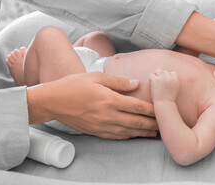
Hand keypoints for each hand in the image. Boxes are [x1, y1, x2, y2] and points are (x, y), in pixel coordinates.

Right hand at [27, 72, 157, 138]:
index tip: (160, 109)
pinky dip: (127, 136)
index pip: (135, 106)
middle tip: (163, 125)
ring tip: (153, 133)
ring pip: (126, 132)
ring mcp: (100, 125)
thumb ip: (118, 81)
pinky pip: (115, 136)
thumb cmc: (73, 85)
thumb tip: (136, 83)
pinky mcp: (94, 131)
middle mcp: (107, 115)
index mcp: (109, 99)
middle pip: (134, 122)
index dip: (150, 109)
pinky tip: (133, 135)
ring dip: (141, 133)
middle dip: (150, 124)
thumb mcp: (96, 77)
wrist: (52, 101)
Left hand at [149, 69, 179, 103]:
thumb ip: (174, 81)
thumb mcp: (175, 89)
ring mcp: (163, 78)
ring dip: (156, 74)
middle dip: (162, 76)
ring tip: (155, 81)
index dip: (168, 77)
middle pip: (165, 71)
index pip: (172, 73)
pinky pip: (152, 75)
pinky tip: (151, 83)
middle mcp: (170, 78)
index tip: (165, 83)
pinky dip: (150, 78)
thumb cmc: (169, 98)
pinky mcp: (156, 80)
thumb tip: (169, 75)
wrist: (164, 104)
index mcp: (176, 80)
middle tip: (159, 83)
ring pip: (158, 70)